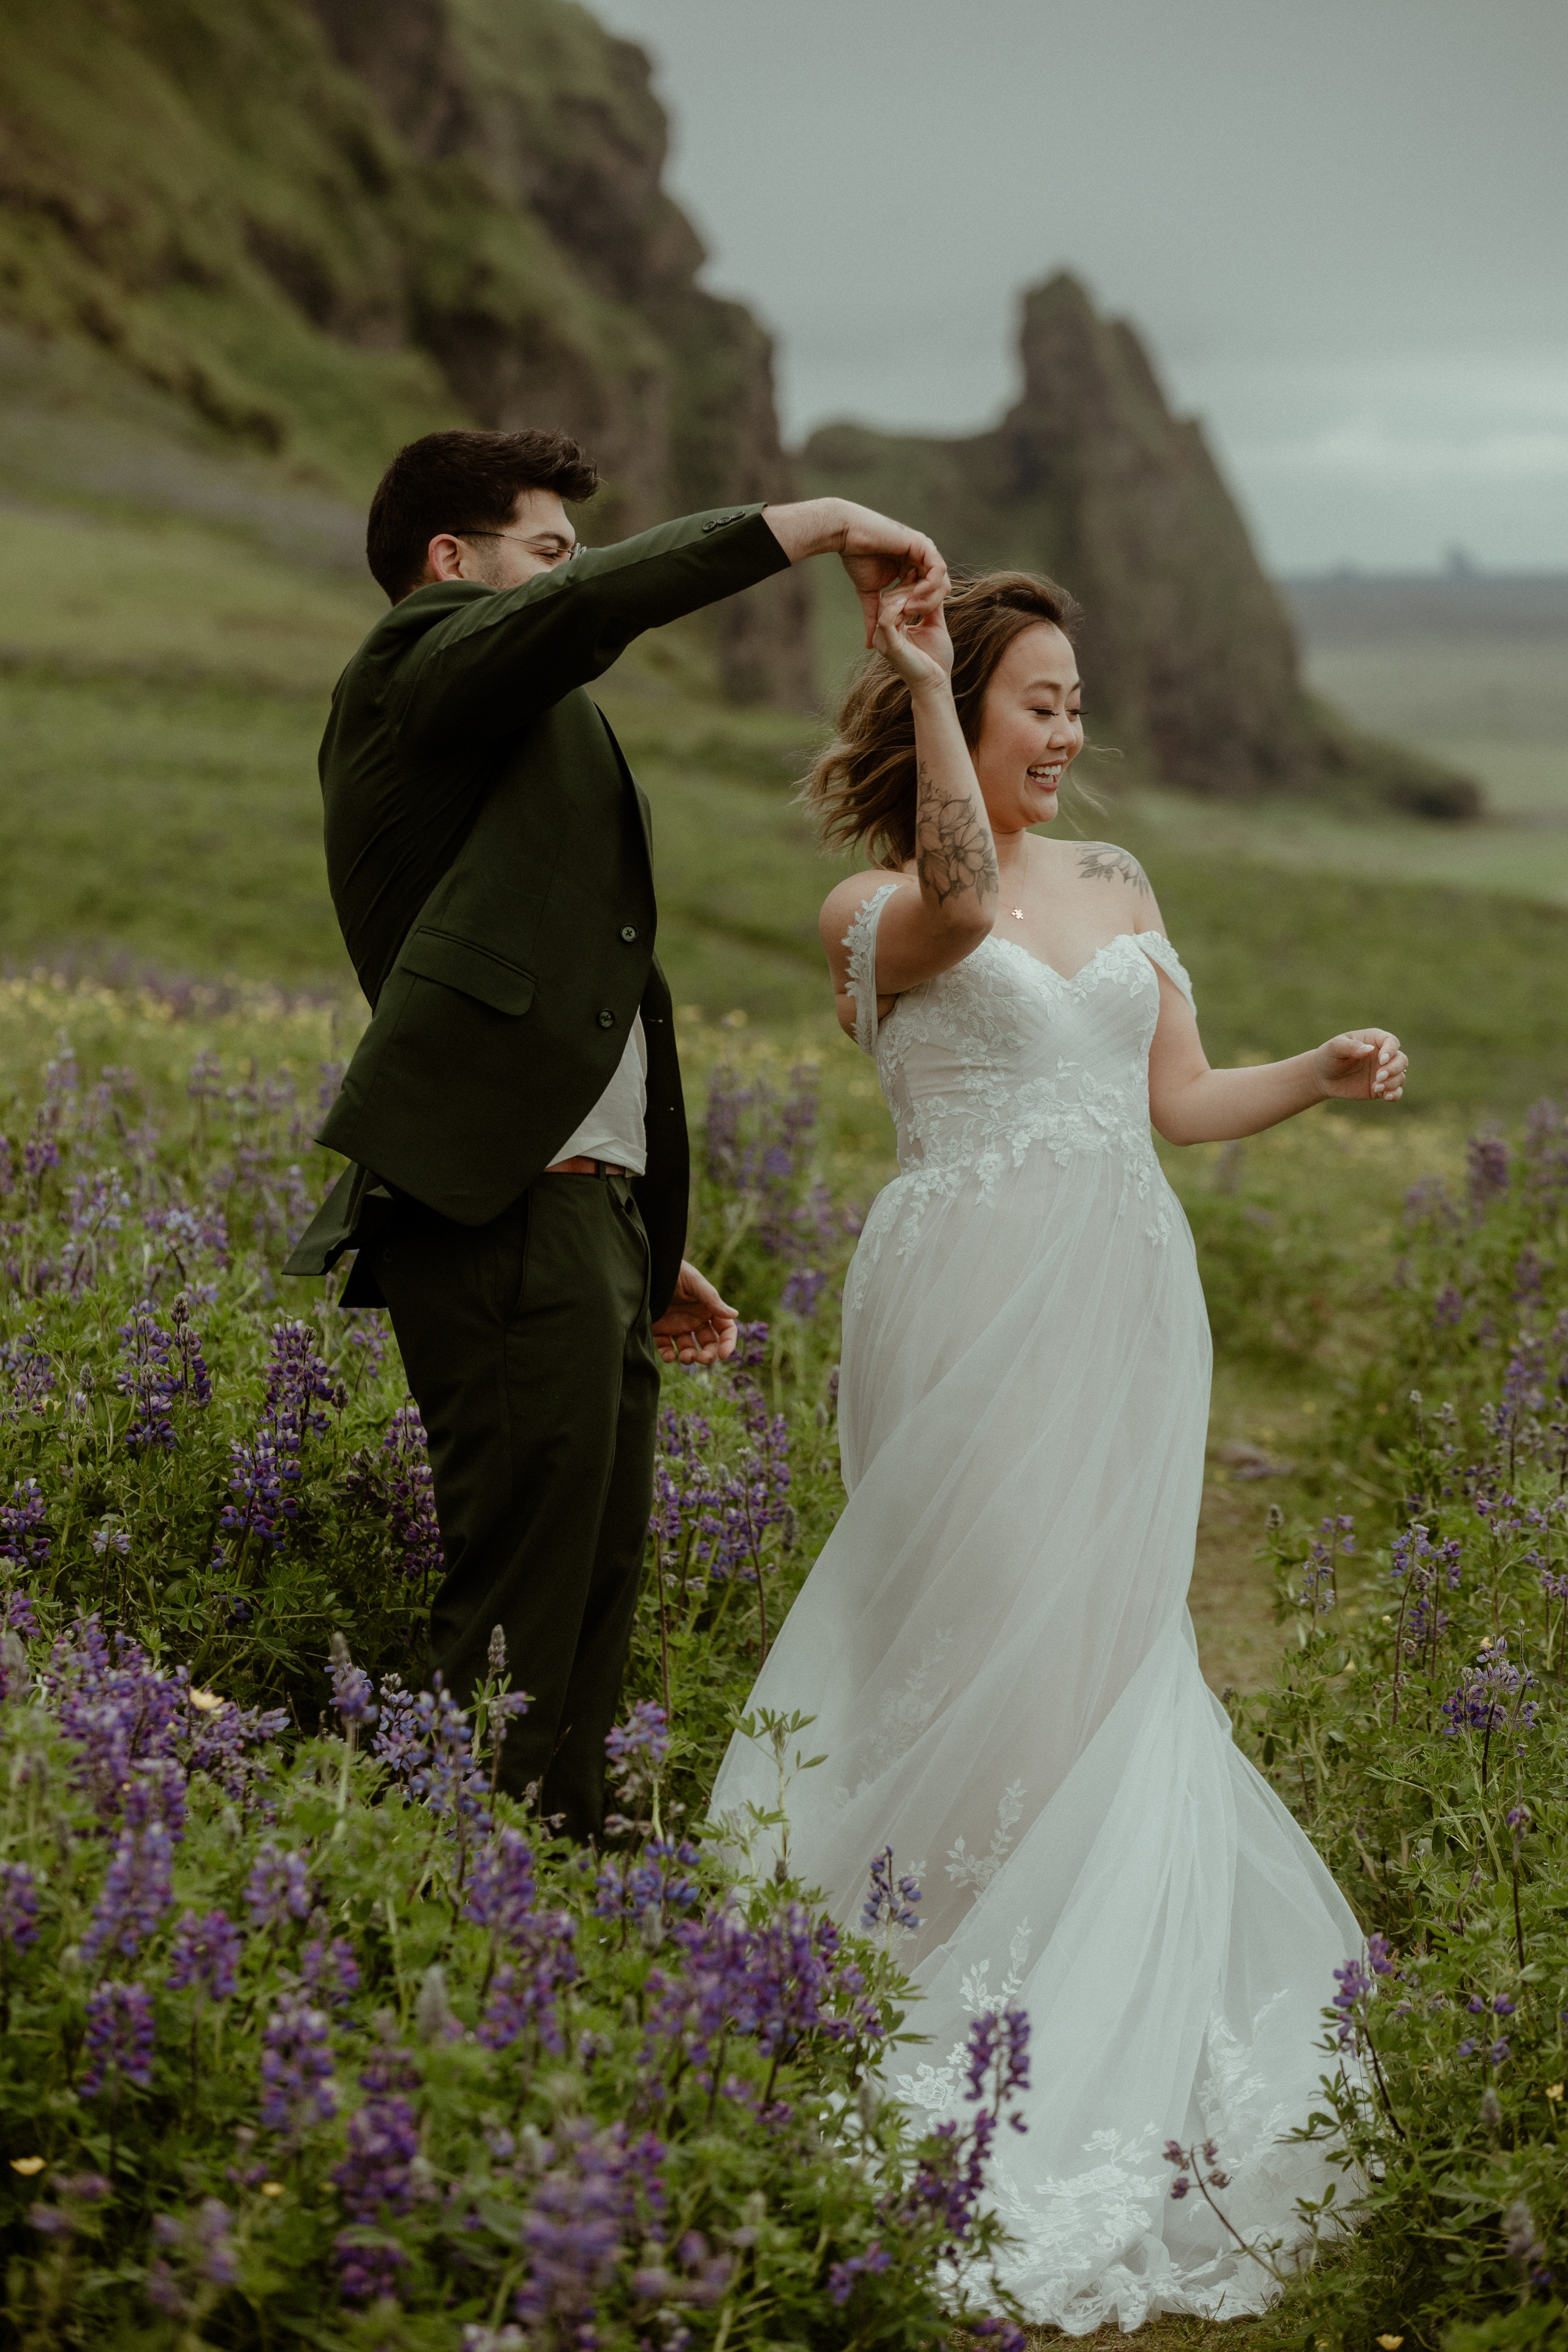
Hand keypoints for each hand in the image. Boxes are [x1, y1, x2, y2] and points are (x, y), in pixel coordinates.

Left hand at [652, 1260, 738, 1365]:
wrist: (645, 1267)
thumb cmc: (673, 1270)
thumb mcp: (693, 1282)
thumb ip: (712, 1299)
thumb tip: (735, 1314)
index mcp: (708, 1308)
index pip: (725, 1329)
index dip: (728, 1343)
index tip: (724, 1354)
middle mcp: (695, 1319)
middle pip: (709, 1343)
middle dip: (708, 1354)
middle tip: (703, 1359)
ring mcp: (677, 1326)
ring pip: (688, 1349)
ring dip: (689, 1357)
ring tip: (685, 1357)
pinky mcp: (659, 1330)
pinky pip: (666, 1348)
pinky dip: (668, 1355)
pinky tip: (670, 1356)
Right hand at [760, 498, 947, 642]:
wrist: (849, 536)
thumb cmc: (856, 559)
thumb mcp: (869, 595)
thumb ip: (875, 617)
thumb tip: (870, 644)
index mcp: (914, 568)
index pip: (930, 595)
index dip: (920, 610)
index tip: (904, 618)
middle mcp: (923, 558)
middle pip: (941, 589)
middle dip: (927, 606)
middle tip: (909, 614)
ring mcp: (925, 550)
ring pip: (942, 581)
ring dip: (928, 598)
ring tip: (911, 606)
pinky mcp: (923, 545)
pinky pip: (938, 569)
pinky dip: (929, 584)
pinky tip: (915, 592)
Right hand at [871, 583, 952, 691]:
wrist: (937, 684)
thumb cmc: (936, 659)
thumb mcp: (935, 625)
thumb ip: (931, 606)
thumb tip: (934, 585)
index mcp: (892, 628)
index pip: (892, 598)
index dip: (906, 585)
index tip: (919, 574)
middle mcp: (883, 633)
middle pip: (887, 598)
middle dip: (907, 588)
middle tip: (922, 581)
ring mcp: (884, 640)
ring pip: (886, 605)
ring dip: (905, 595)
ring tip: (921, 593)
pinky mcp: (890, 646)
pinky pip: (886, 620)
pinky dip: (897, 608)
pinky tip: (911, 603)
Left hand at [1313, 1029, 1406, 1101]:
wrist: (1322, 1077)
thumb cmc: (1328, 1056)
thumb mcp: (1335, 1048)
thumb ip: (1351, 1046)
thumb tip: (1370, 1050)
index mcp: (1374, 1040)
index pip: (1391, 1042)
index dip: (1390, 1050)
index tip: (1381, 1060)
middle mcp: (1382, 1056)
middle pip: (1401, 1059)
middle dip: (1393, 1068)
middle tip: (1378, 1076)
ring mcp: (1383, 1072)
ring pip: (1400, 1076)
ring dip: (1392, 1082)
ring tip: (1376, 1087)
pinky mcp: (1381, 1087)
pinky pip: (1396, 1091)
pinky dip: (1395, 1094)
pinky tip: (1386, 1096)